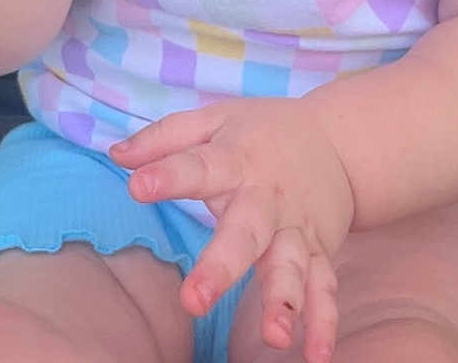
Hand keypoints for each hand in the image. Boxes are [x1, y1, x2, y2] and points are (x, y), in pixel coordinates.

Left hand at [110, 99, 353, 362]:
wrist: (340, 140)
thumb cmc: (263, 132)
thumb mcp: (215, 119)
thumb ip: (166, 138)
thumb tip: (116, 155)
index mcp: (236, 159)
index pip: (199, 166)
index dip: (169, 175)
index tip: (138, 186)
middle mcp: (267, 198)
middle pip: (245, 231)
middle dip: (223, 266)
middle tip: (194, 300)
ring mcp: (296, 229)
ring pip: (290, 266)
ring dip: (283, 301)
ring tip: (274, 336)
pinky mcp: (320, 252)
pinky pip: (324, 289)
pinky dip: (324, 322)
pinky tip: (317, 356)